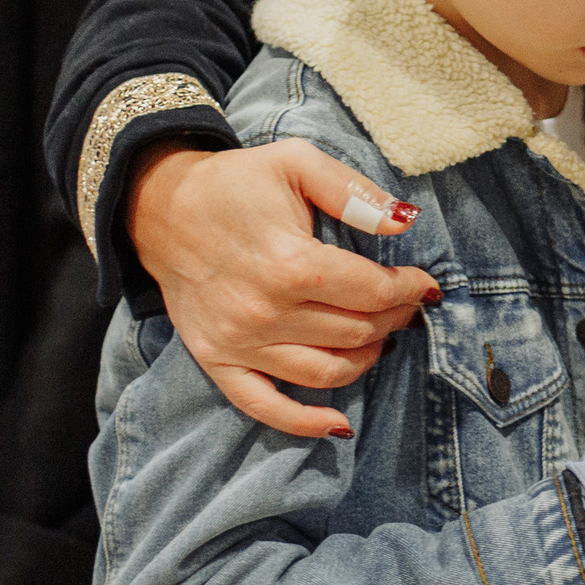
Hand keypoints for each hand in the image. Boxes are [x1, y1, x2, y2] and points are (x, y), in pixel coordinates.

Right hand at [129, 138, 439, 438]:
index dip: (410, 289)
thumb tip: (405, 224)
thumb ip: (353, 192)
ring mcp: (239, 343)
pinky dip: (305, 422)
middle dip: (395, 319)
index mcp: (290, 263)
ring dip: (366, 358)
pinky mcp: (216, 360)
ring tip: (380, 336)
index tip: (425, 284)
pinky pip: (265, 407)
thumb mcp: (297, 161)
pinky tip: (339, 423)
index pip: (374, 292)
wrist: (159, 207)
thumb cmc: (234, 183)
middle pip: (357, 332)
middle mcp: (265, 312)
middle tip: (406, 304)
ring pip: (327, 372)